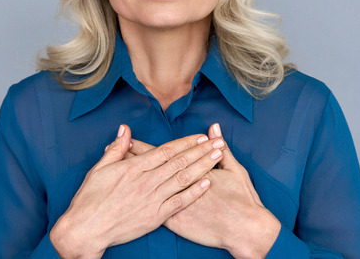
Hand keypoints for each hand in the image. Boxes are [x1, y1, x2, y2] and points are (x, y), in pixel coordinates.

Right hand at [49, 125, 223, 258]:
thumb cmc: (89, 199)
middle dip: (201, 150)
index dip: (185, 142)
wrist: (86, 229)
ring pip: (183, 179)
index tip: (200, 136)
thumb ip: (116, 149)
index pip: (166, 151)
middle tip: (218, 142)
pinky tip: (207, 184)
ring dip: (203, 166)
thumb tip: (125, 130)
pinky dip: (194, 192)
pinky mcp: (155, 217)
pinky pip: (179, 202)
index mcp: (134, 168)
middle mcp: (146, 181)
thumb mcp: (99, 169)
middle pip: (180, 162)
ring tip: (218, 157)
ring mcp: (152, 199)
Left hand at [128, 124, 280, 258]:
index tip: (128, 138)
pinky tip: (127, 196)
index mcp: (190, 170)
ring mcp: (175, 204)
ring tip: (115, 170)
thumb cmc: (242, 200)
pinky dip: (138, 200)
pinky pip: (152, 209)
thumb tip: (215, 129)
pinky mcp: (174, 220)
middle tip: (114, 150)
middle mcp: (180, 186)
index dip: (144, 146)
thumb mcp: (235, 170)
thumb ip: (222, 150)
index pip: (161, 154)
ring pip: (147, 187)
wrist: (244, 229)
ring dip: (131, 178)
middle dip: (131, 158)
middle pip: (149, 168)